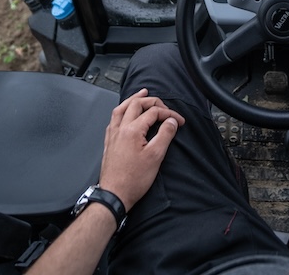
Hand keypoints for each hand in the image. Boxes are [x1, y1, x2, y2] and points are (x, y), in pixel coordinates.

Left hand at [98, 88, 184, 210]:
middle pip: (136, 104)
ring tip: (142, 94)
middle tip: (163, 103)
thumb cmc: (134, 179)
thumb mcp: (156, 156)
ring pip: (121, 109)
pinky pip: (114, 119)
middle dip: (151, 101)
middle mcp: (120, 128)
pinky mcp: (109, 142)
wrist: (114, 194)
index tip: (180, 121)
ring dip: (133, 99)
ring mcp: (113, 135)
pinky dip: (122, 111)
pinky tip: (125, 113)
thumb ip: (165, 135)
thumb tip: (172, 121)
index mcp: (132, 130)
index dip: (169, 113)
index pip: (153, 112)